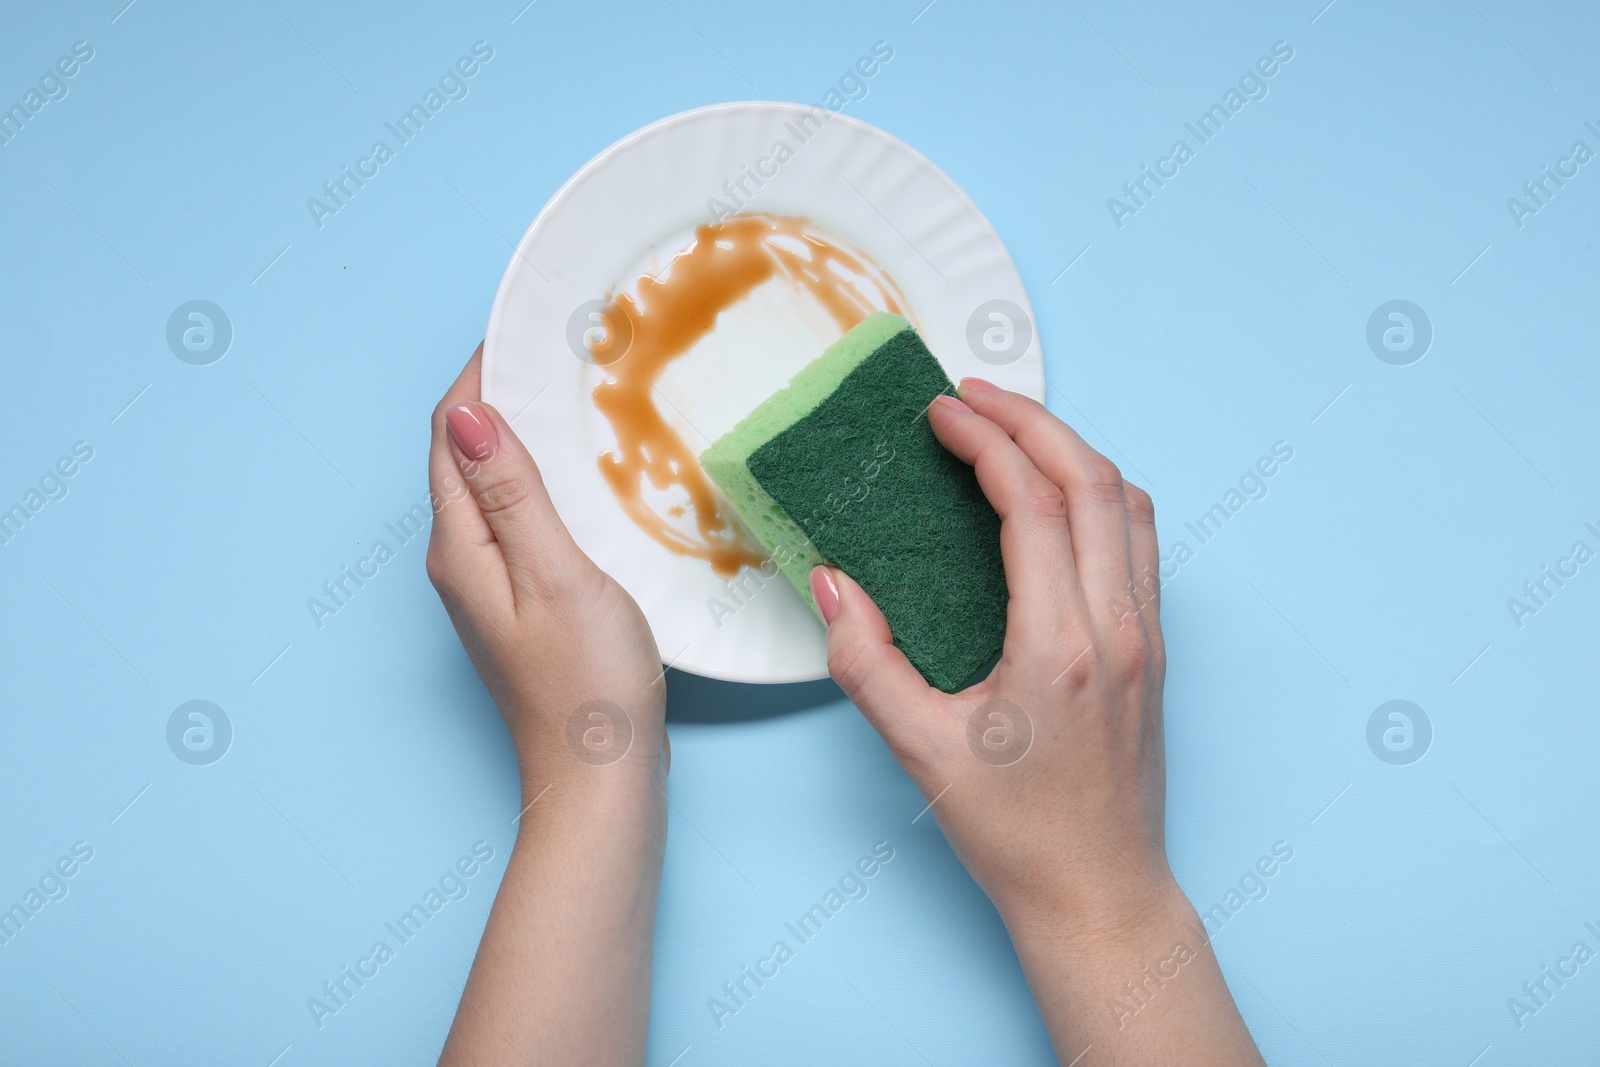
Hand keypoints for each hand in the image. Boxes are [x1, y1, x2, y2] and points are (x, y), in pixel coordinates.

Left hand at [431, 344, 668, 1066]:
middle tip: (562, 346)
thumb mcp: (557, 576)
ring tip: (579, 392)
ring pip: (494, 484)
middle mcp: (461, 560)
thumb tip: (464, 416)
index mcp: (461, 546)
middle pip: (466, 454)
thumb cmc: (588, 686)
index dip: (482, 372)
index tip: (527, 322)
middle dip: (502, 393)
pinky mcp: (521, 601)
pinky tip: (588, 473)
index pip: (450, 433)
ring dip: (525, 434)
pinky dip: (544, 478)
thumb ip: (513, 495)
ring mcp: (489, 583)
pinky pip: (519, 516)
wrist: (601, 778)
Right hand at [811, 376, 1169, 927]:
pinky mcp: (1154, 649)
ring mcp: (1147, 636)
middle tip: (971, 395)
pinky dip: (1100, 493)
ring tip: (1013, 427)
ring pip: (1129, 503)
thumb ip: (867, 662)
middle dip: (1031, 420)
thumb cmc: (1015, 835)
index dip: (984, 442)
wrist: (1098, 893)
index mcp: (1061, 646)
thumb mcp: (921, 752)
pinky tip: (1058, 494)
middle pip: (1092, 481)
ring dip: (1073, 450)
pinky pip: (1140, 541)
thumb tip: (831, 582)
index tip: (940, 413)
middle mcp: (1117, 628)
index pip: (1033, 504)